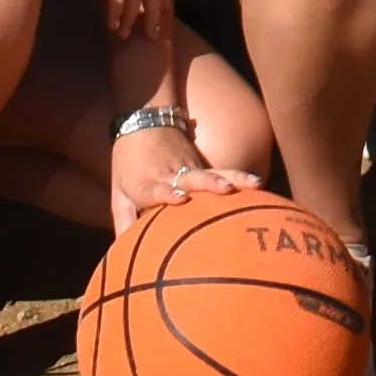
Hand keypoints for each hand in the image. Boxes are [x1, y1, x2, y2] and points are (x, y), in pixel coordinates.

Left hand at [106, 111, 256, 225]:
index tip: (181, 199)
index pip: (157, 188)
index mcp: (146, 182)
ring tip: (249, 185)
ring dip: (228, 179)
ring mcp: (188, 167)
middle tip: (224, 189)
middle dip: (207, 184)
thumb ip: (124, 222)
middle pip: (190, 179)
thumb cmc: (128, 164)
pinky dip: (238, 176)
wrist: (143, 121)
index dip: (168, 193)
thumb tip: (123, 253)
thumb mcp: (118, 192)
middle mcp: (170, 174)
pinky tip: (257, 183)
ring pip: (210, 173)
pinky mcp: (201, 164)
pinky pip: (221, 171)